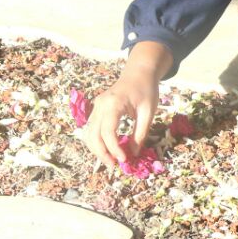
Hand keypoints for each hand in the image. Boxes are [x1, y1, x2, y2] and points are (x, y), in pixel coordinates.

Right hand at [82, 42, 170, 168]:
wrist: (139, 72)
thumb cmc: (147, 90)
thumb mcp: (148, 112)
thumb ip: (140, 133)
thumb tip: (133, 154)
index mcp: (113, 104)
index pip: (107, 131)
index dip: (114, 148)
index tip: (124, 160)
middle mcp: (100, 105)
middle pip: (93, 134)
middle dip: (102, 153)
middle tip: (114, 166)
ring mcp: (96, 107)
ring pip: (89, 133)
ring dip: (97, 149)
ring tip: (110, 161)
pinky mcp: (97, 109)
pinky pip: (92, 128)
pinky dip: (96, 141)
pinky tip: (107, 150)